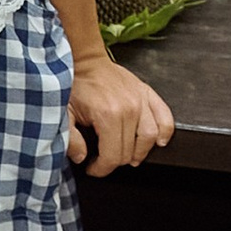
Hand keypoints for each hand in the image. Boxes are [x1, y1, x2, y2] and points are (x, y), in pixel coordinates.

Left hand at [68, 51, 173, 176]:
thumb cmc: (75, 85)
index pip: (112, 156)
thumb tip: (82, 158)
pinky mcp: (147, 93)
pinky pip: (164, 116)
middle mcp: (129, 109)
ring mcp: (140, 100)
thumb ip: (70, 139)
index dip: (101, 169)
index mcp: (107, 115)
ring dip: (141, 152)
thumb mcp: (64, 113)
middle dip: (116, 161)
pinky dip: (165, 131)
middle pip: (130, 150)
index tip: (93, 168)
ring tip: (129, 156)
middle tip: (104, 160)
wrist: (85, 61)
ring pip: (150, 137)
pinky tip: (158, 141)